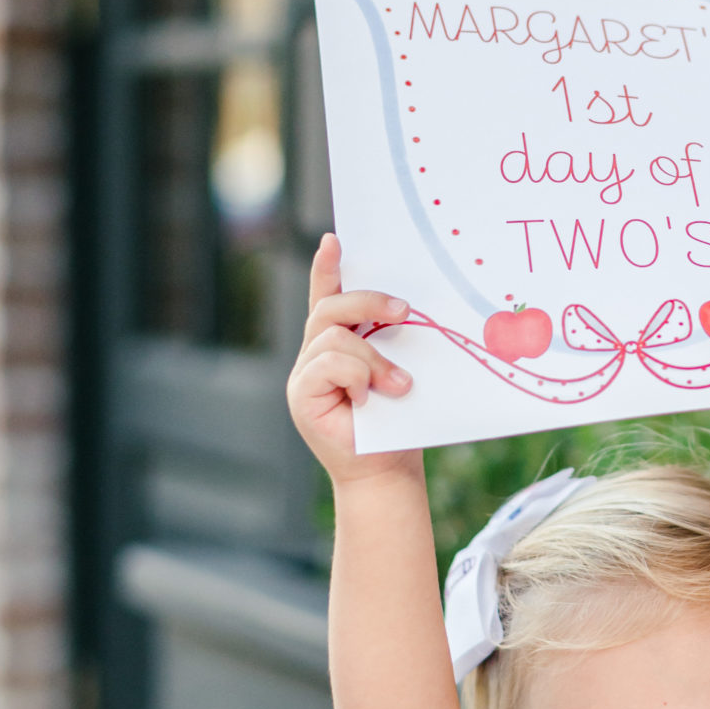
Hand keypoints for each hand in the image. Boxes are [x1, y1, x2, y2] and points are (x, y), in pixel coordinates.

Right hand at [286, 234, 422, 485]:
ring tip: (398, 384)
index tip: (335, 240)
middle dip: (367, 301)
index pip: (327, 296)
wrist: (388, 469)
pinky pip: (327, 363)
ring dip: (372, 357)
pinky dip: (357, 374)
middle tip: (404, 311)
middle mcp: (314, 354)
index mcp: (338, 344)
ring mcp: (304, 374)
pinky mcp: (300, 395)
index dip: (326, 267)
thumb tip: (409, 308)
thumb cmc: (398, 422)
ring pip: (333, 336)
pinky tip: (371, 396)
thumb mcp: (399, 370)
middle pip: (329, 308)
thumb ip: (391, 342)